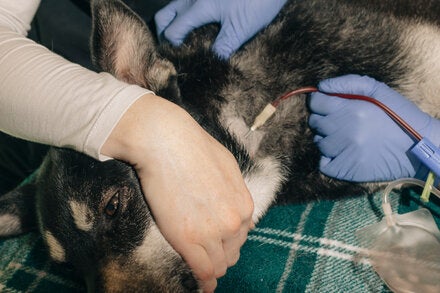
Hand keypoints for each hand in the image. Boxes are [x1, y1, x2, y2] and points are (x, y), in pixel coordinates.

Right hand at [102, 93, 253, 291]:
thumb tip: (235, 208)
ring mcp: (211, 233)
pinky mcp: (186, 239)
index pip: (243, 235)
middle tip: (209, 256)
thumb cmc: (194, 148)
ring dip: (212, 269)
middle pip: (232, 252)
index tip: (221, 244)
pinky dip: (202, 281)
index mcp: (244, 205)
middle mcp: (233, 223)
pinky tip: (202, 287)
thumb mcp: (227, 167)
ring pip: (218, 265)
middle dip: (222, 255)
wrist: (165, 141)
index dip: (230, 240)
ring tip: (204, 272)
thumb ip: (235, 192)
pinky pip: (201, 271)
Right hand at [155, 0, 286, 58]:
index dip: (173, 47)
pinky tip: (197, 27)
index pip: (173, 31)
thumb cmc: (258, 2)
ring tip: (184, 40)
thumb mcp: (241, 29)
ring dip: (174, 24)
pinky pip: (186, 3)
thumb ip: (223, 47)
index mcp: (199, 7)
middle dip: (165, 34)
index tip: (183, 58)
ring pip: (173, 7)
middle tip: (176, 50)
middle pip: (164, 16)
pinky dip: (185, 16)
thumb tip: (211, 63)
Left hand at [308, 74, 439, 181]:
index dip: (319, 102)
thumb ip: (347, 83)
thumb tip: (320, 87)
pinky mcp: (345, 170)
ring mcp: (343, 152)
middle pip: (315, 122)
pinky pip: (323, 164)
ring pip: (318, 142)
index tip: (329, 105)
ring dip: (328, 139)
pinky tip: (343, 153)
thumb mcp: (378, 90)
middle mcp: (344, 131)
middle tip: (343, 122)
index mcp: (351, 109)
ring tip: (348, 138)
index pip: (315, 103)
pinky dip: (328, 159)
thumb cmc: (398, 116)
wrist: (419, 148)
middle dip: (325, 120)